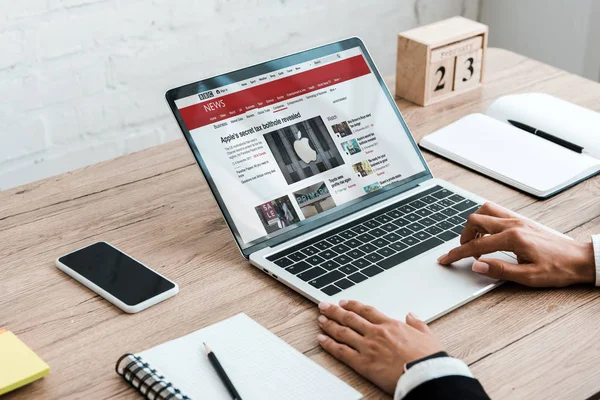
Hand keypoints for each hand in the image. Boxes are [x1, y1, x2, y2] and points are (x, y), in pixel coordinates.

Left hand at [316, 300, 443, 393]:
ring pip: (343, 332)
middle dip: (335, 311)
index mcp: (391, 325)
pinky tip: (321, 339)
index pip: (367, 311)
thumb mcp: (428, 336)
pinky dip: (329, 344)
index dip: (353, 305)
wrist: (426, 375)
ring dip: (329, 324)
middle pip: (350, 318)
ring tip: (320, 319)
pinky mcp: (363, 363)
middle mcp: (376, 333)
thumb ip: (417, 324)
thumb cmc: (429, 358)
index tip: (344, 302)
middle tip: (324, 305)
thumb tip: (411, 315)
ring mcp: (368, 347)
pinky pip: (341, 351)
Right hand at [438, 202, 594, 286]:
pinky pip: (496, 212)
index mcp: (513, 238)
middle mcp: (513, 224)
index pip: (476, 246)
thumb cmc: (558, 269)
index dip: (457, 254)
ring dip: (474, 224)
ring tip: (474, 241)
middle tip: (463, 251)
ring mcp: (518, 220)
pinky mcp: (522, 220)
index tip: (445, 259)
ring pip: (485, 211)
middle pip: (475, 221)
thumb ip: (500, 270)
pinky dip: (485, 220)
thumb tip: (477, 266)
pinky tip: (488, 234)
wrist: (580, 260)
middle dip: (463, 236)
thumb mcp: (528, 277)